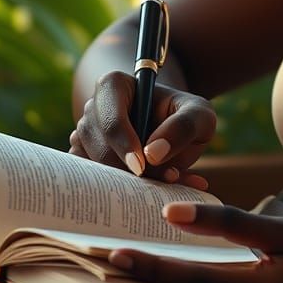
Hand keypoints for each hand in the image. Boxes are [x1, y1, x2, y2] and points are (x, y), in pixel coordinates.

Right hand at [69, 72, 215, 186]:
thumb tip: (153, 153)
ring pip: (92, 168)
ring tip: (163, 186)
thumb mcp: (199, 114)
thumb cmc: (186, 116)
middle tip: (159, 182)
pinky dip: (117, 194)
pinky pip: (91, 184)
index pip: (111, 119)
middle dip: (127, 170)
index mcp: (114, 86)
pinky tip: (149, 196)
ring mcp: (84, 137)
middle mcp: (93, 110)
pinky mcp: (85, 162)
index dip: (124, 145)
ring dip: (125, 184)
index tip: (141, 168)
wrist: (175, 131)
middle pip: (99, 146)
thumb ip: (183, 126)